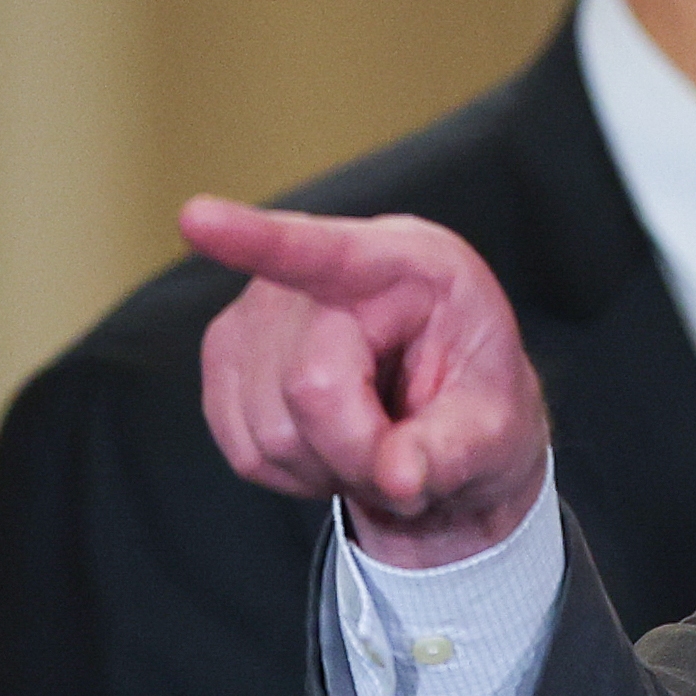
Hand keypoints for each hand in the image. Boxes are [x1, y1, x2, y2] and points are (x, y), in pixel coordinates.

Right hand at [180, 198, 549, 566]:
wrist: (447, 418)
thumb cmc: (477, 404)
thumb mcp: (499, 432)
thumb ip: (454, 452)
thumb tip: (397, 477)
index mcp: (409, 264)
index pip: (326, 253)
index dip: (256, 240)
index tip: (196, 219)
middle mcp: (324, 271)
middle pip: (310, 386)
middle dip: (359, 452)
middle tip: (405, 463)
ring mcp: (260, 308)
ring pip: (269, 431)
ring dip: (327, 467)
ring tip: (372, 445)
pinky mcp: (227, 354)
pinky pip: (244, 447)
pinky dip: (292, 471)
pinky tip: (330, 447)